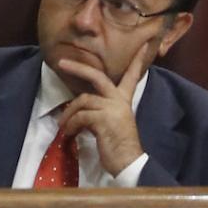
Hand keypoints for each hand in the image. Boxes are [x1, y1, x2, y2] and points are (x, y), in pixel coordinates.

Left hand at [56, 38, 155, 176]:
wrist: (128, 163)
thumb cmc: (118, 146)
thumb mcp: (112, 123)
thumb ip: (100, 110)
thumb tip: (80, 107)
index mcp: (124, 100)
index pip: (132, 76)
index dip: (137, 60)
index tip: (145, 44)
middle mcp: (119, 101)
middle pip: (97, 76)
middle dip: (78, 68)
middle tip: (61, 62)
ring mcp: (112, 109)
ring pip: (82, 101)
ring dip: (69, 113)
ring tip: (63, 125)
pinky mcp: (103, 120)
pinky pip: (80, 117)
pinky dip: (71, 125)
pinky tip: (70, 134)